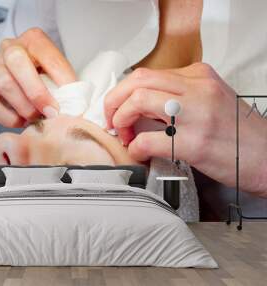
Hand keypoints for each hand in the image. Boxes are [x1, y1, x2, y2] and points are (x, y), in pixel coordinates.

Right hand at [0, 28, 75, 126]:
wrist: (3, 75)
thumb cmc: (35, 75)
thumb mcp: (51, 72)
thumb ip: (61, 83)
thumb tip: (74, 105)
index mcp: (32, 40)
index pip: (46, 53)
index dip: (61, 77)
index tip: (73, 98)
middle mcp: (9, 48)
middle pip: (17, 62)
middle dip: (37, 92)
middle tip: (51, 112)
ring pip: (4, 83)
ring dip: (23, 106)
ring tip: (36, 119)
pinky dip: (6, 117)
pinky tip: (19, 122)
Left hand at [105, 63, 266, 194]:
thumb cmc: (237, 132)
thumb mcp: (210, 99)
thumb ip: (178, 96)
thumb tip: (140, 104)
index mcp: (199, 76)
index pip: (146, 74)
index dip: (124, 94)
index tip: (118, 109)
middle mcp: (197, 89)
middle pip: (137, 81)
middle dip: (114, 102)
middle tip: (112, 120)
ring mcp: (196, 114)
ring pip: (138, 100)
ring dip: (121, 120)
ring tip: (125, 135)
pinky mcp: (195, 142)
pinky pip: (148, 139)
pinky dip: (136, 147)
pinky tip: (140, 153)